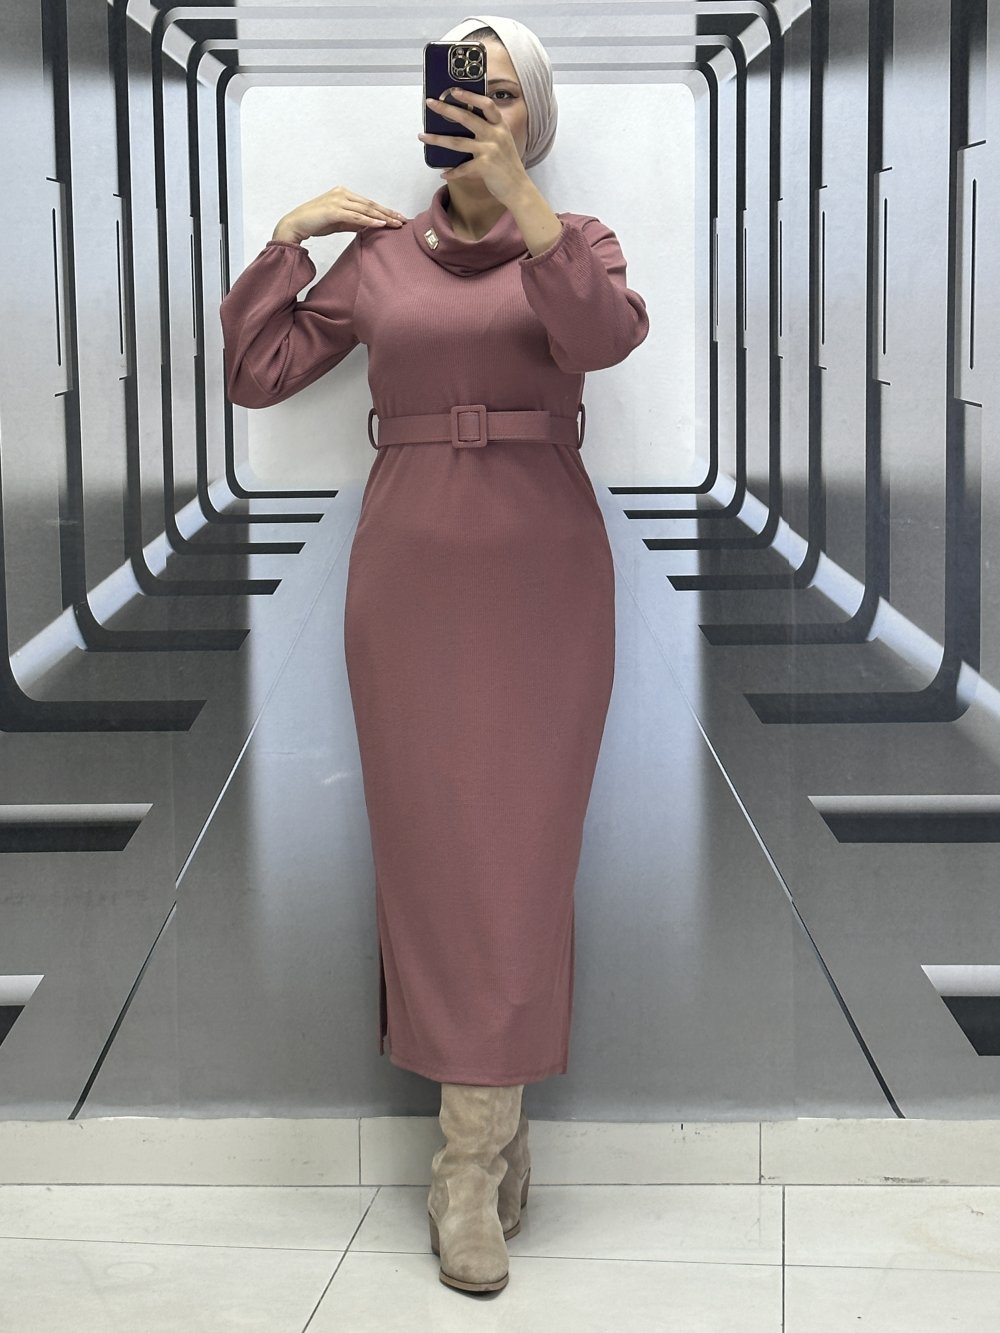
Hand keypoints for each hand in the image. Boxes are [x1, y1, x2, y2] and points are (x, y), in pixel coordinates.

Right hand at [274, 186, 407, 241]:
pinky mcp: (334, 210)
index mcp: (344, 193)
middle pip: (370, 204)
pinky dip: (369, 220)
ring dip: (383, 217)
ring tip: (396, 223)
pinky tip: (381, 224)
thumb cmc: (315, 222)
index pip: (368, 203)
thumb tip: (370, 225)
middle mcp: (342, 193)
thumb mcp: (338, 222)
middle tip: (403, 220)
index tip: (397, 217)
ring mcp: (338, 200)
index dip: (384, 210)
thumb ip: (354, 222)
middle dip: (388, 213)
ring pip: (366, 209)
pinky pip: (356, 216)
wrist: (295, 224)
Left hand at [418, 89, 529, 205]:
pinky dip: (452, 172)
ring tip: (423, 136)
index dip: (470, 95)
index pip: (486, 104)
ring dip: (437, 139)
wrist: (519, 189)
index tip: (454, 90)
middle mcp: (495, 135)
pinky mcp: (485, 166)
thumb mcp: (503, 143)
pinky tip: (443, 173)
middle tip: (430, 103)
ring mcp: (490, 150)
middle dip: (446, 109)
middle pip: (467, 117)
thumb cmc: (508, 166)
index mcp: (500, 126)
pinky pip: (462, 168)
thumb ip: (488, 133)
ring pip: (457, 142)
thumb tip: (463, 126)